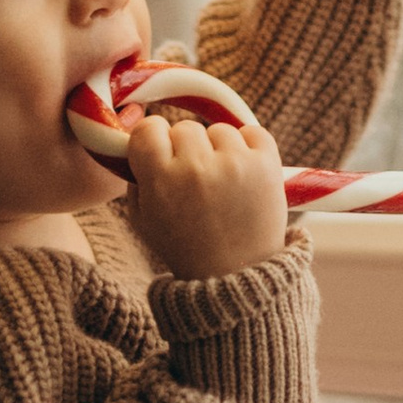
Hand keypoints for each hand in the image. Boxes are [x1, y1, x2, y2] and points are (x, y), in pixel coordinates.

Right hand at [125, 109, 287, 278]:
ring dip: (218, 149)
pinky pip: (253, 132)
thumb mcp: (144, 218)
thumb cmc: (185, 246)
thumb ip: (135, 177)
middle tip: (194, 178)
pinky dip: (249, 147)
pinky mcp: (267, 164)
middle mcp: (197, 167)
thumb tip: (137, 142)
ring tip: (221, 182)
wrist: (236, 274)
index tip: (161, 153)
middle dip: (186, 149)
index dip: (154, 139)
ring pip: (219, 129)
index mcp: (162, 179)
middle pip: (184, 128)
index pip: (149, 128)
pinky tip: (243, 171)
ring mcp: (235, 163)